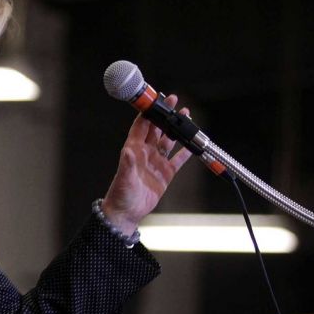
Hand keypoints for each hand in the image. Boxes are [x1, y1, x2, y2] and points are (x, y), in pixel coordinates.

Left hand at [101, 94, 193, 233]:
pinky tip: (193, 143)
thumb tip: (128, 151)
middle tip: (173, 101)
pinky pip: (178, 159)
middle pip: (157, 129)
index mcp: (133, 150)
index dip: (149, 113)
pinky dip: (186, 151)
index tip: (155, 101)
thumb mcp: (124, 179)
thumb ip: (127, 164)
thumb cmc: (120, 195)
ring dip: (176, 129)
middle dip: (165, 115)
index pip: (141, 126)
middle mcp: (145, 153)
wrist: (126, 212)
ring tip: (185, 115)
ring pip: (168, 141)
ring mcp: (156, 162)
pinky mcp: (165, 173)